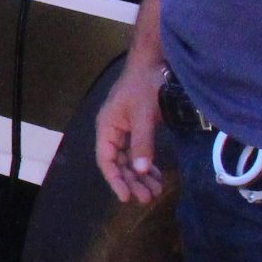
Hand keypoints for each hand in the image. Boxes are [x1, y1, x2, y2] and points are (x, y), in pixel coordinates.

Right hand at [93, 55, 167, 205]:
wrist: (153, 62)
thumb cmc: (143, 85)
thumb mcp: (143, 115)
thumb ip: (142, 143)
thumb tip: (140, 171)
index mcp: (106, 127)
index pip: (106, 160)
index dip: (115, 180)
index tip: (126, 197)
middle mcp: (112, 131)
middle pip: (119, 163)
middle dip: (132, 181)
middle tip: (147, 198)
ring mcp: (125, 129)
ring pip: (129, 159)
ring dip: (140, 175)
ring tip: (154, 191)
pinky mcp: (137, 127)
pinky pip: (138, 151)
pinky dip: (147, 164)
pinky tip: (155, 174)